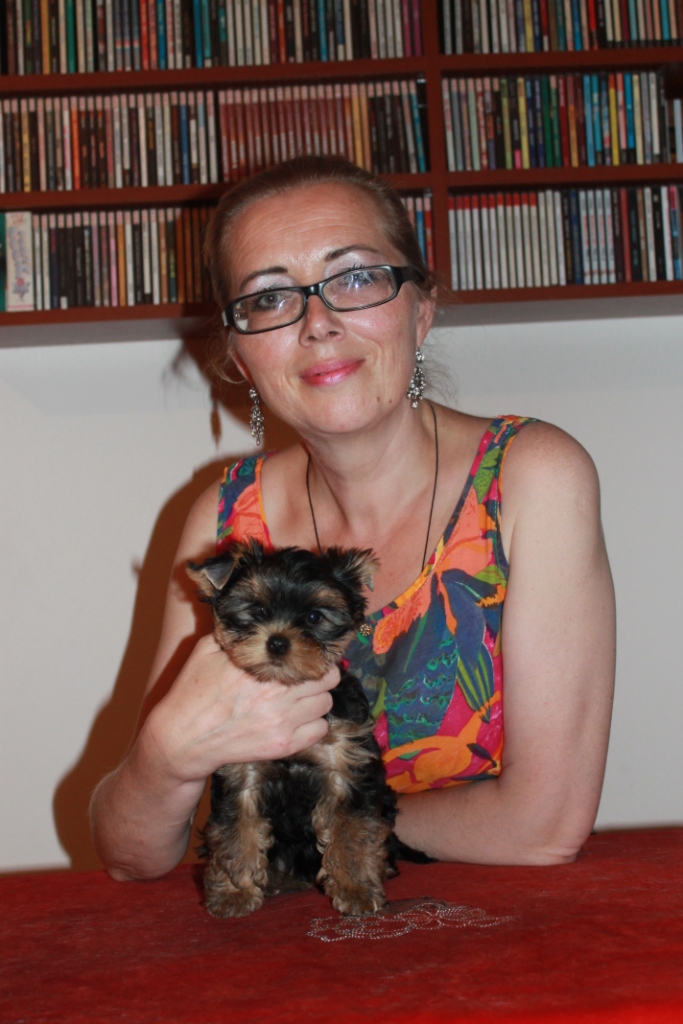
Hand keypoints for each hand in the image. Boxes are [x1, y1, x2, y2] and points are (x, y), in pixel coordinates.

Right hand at [142, 634, 338, 784]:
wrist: (182, 740)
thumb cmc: (192, 693)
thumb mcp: (207, 650)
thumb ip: (235, 633)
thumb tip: (254, 617)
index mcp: (261, 664)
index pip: (310, 654)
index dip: (311, 655)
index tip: (306, 657)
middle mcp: (277, 692)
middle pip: (328, 679)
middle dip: (319, 676)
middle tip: (306, 678)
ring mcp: (282, 720)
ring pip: (325, 704)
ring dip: (315, 700)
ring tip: (298, 700)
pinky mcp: (283, 744)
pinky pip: (320, 730)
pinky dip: (313, 725)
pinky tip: (296, 721)